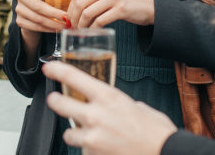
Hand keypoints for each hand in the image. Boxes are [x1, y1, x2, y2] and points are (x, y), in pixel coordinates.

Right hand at [15, 0, 68, 37]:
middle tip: (67, 18)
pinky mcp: (19, 20)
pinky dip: (48, 29)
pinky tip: (57, 29)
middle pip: (37, 4)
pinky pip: (35, 26)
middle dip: (54, 13)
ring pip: (37, 18)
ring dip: (53, 23)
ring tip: (65, 26)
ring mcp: (19, 8)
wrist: (32, 12)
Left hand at [43, 61, 176, 154]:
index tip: (49, 68)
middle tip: (55, 99)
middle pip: (60, 104)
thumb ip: (119, 105)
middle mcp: (95, 115)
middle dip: (55, 101)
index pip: (73, 77)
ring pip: (69, 133)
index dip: (57, 70)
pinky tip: (104, 149)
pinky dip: (91, 150)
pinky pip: (84, 151)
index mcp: (108, 97)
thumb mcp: (137, 107)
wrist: (164, 153)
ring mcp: (92, 137)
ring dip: (76, 133)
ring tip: (89, 134)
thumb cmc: (156, 132)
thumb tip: (115, 108)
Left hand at [67, 0, 154, 27]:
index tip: (70, 19)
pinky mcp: (121, 9)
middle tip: (73, 27)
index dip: (70, 9)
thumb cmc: (127, 0)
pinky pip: (99, 21)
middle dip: (74, 18)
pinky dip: (93, 28)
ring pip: (87, 12)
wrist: (150, 4)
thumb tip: (73, 3)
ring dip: (82, 25)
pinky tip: (93, 31)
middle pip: (80, 3)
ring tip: (82, 31)